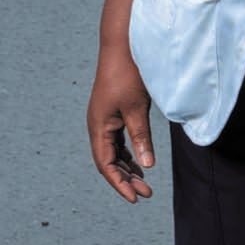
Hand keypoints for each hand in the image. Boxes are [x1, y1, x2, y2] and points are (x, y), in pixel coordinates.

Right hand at [87, 48, 156, 203]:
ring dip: (127, 168)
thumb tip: (147, 165)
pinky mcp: (113, 113)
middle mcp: (98, 125)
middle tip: (146, 194)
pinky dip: (129, 154)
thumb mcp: (136, 108)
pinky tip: (140, 163)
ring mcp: (104, 119)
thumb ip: (141, 137)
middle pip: (109, 162)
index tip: (135, 199)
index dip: (119, 183)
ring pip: (113, 153)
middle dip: (126, 179)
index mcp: (98, 126)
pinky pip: (118, 141)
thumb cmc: (128, 74)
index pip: (105, 164)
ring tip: (144, 184)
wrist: (122, 45)